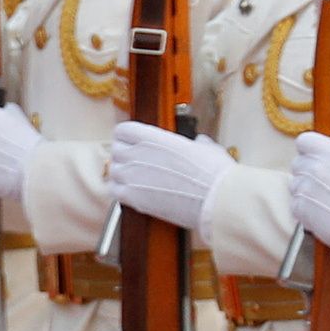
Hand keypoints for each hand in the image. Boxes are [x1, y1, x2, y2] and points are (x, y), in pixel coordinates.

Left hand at [109, 121, 231, 229]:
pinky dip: (120, 192)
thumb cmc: (214, 174)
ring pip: (113, 171)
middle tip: (138, 164)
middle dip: (125, 156)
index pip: (122, 131)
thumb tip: (198, 143)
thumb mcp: (207, 148)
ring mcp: (131, 175)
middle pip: (116, 150)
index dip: (127, 137)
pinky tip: (134, 194)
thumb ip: (195, 143)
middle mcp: (137, 154)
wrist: (216, 199)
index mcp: (153, 137)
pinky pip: (113, 191)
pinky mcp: (131, 197)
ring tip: (138, 181)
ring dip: (123, 175)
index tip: (132, 143)